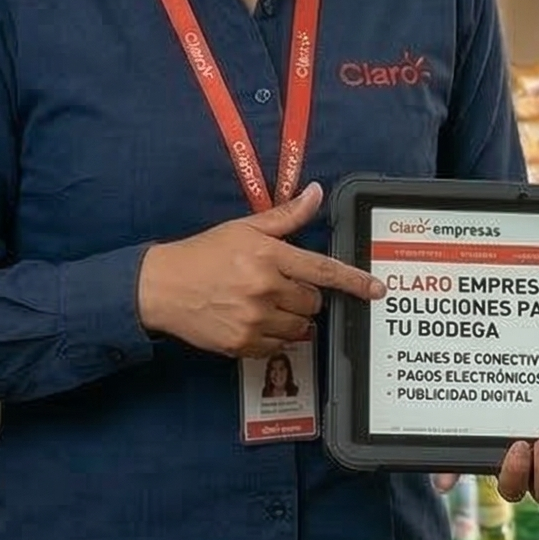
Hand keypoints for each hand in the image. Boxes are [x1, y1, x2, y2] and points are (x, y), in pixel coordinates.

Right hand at [136, 182, 382, 358]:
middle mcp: (265, 288)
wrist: (161, 287)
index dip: (354, 281)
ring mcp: (254, 319)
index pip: (323, 270)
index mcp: (268, 255)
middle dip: (305, 296)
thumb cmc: (203, 254)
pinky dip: (274, 337)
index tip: (377, 290)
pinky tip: (253, 321)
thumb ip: (285, 216)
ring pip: (300, 327)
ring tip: (265, 304)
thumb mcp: (243, 228)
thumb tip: (316, 193)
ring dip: (293, 319)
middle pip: (313, 302)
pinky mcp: (242, 344)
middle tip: (280, 287)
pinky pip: (278, 346)